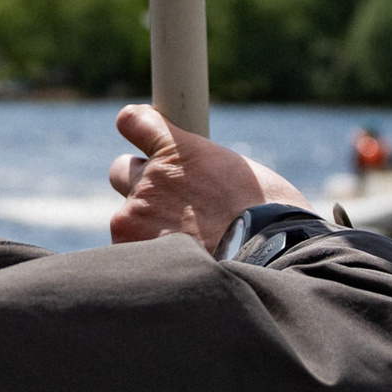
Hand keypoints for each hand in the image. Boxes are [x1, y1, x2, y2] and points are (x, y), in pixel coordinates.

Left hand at [107, 105, 312, 252]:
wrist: (268, 257)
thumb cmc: (270, 218)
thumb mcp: (241, 179)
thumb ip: (207, 177)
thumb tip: (206, 193)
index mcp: (179, 150)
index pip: (134, 121)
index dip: (137, 128)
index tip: (141, 135)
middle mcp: (150, 178)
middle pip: (122, 172)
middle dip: (139, 186)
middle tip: (169, 208)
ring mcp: (135, 216)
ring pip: (126, 219)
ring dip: (147, 231)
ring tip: (188, 250)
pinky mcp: (131, 251)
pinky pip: (130, 254)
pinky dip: (150, 263)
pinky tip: (180, 270)